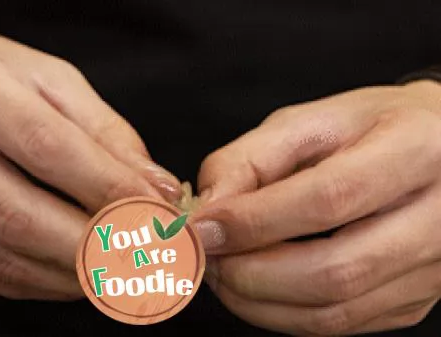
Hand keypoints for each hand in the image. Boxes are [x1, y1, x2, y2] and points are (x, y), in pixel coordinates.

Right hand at [0, 21, 179, 299]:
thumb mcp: (43, 77)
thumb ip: (103, 132)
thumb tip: (155, 187)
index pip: (47, 147)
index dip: (111, 189)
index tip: (161, 215)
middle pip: (19, 213)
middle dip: (97, 245)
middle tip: (149, 257)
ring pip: (1, 253)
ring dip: (74, 272)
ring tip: (122, 271)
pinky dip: (40, 282)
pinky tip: (75, 275)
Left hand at [191, 80, 440, 334]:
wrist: (439, 153)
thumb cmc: (372, 128)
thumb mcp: (311, 120)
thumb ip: (251, 158)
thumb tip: (209, 208)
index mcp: (415, 151)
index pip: (328, 198)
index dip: (254, 221)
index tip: (201, 227)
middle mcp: (437, 218)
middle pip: (334, 270)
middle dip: (250, 273)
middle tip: (207, 257)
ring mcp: (430, 270)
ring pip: (334, 311)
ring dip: (259, 301)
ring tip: (222, 272)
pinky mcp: (413, 301)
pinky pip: (339, 324)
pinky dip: (282, 313)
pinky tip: (255, 288)